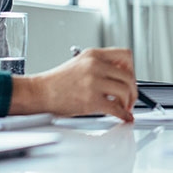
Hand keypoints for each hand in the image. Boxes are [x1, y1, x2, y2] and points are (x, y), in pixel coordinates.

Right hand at [9, 47, 137, 120]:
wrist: (39, 93)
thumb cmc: (57, 82)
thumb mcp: (80, 63)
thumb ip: (100, 66)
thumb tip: (120, 77)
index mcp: (93, 55)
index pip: (125, 55)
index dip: (131, 68)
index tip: (130, 79)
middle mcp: (95, 65)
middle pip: (128, 75)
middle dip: (133, 90)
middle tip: (130, 98)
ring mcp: (93, 82)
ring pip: (125, 91)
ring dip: (128, 102)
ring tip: (124, 108)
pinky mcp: (91, 100)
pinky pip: (116, 108)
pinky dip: (124, 115)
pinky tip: (123, 117)